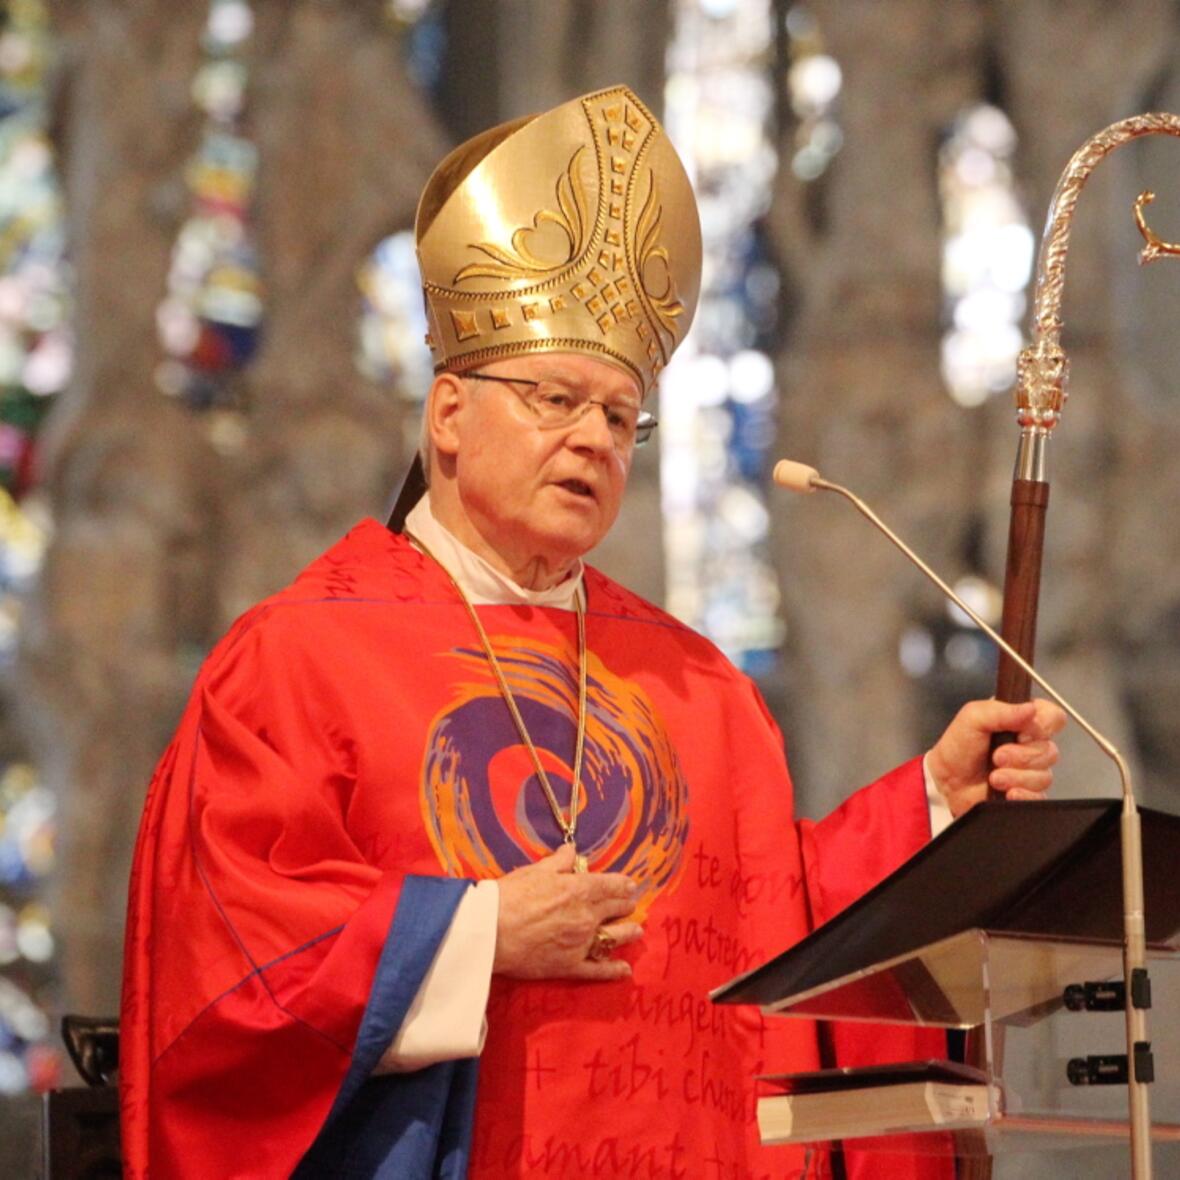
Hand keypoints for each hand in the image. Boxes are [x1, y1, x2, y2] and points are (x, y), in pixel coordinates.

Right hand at [493, 844, 641, 980]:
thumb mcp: (535, 871)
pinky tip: (625, 970)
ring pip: (614, 937)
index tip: (631, 886)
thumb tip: (572, 851)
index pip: (611, 885)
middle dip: (625, 905)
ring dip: (628, 932)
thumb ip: (558, 862)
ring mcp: (581, 943)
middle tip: (631, 905)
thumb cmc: (511, 896)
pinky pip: (597, 969)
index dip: (623, 885)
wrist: (491, 932)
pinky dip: (613, 970)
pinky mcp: (570, 966)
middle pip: (615, 909)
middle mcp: (587, 916)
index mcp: (580, 889)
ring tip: (637, 930)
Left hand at [926, 698, 1065, 817]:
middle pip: (1050, 750)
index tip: (1021, 733)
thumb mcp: (973, 717)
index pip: (1054, 717)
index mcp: (1021, 721)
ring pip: (1044, 776)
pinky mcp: (1027, 794)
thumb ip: (1001, 710)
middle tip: (996, 757)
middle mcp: (1030, 745)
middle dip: (1020, 756)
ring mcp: (1030, 771)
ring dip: (1016, 776)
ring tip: (994, 776)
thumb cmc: (957, 747)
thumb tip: (1031, 709)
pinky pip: (1039, 797)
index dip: (1043, 726)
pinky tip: (1005, 792)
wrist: (945, 781)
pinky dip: (1021, 794)